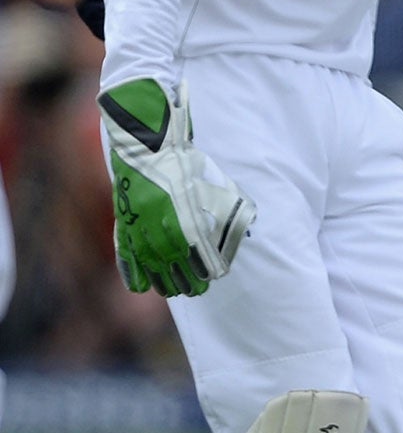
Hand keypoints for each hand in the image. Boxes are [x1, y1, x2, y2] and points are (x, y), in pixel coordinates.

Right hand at [100, 79, 255, 296]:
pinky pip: (126, 254)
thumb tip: (250, 228)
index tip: (216, 276)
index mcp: (189, 217)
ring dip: (164, 281)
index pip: (202, 255)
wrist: (148, 142)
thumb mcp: (214, 183)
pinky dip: (132, 272)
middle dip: (188, 280)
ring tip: (174, 291)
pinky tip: (140, 287)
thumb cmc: (187, 162)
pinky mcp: (123, 221)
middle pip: (177, 266)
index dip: (209, 269)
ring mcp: (139, 226)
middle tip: (197, 290)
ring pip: (152, 265)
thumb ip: (228, 208)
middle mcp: (163, 226)